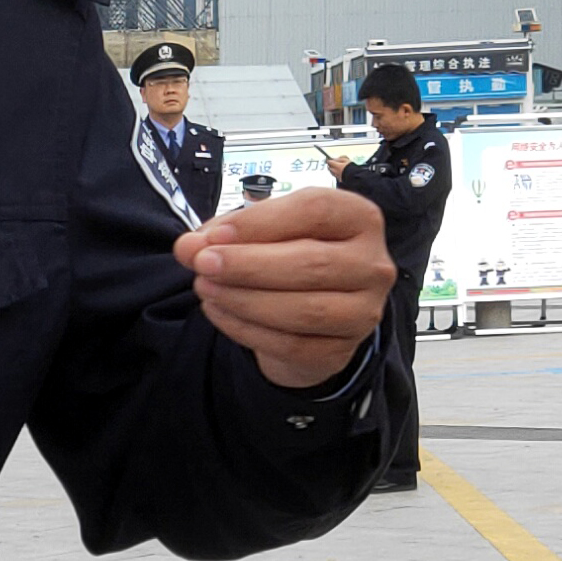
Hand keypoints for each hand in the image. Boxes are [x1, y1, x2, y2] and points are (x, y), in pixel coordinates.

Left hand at [177, 185, 397, 387]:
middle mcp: (372, 264)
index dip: (260, 222)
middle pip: (311, 263)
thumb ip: (228, 233)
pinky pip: (291, 344)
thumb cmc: (292, 255)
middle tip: (202, 263)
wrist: (314, 314)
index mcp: (359, 218)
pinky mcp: (341, 350)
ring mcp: (363, 312)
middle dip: (247, 265)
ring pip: (303, 310)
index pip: (315, 210)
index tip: (214, 234)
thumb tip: (189, 246)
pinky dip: (246, 329)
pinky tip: (218, 312)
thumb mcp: (264, 232)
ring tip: (205, 287)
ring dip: (244, 299)